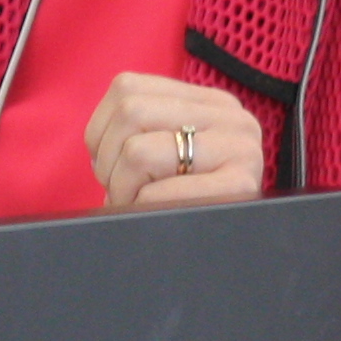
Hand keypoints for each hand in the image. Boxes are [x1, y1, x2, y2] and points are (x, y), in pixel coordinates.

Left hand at [85, 71, 266, 210]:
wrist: (243, 251)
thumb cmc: (192, 204)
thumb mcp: (176, 155)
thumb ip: (144, 131)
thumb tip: (97, 145)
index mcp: (209, 101)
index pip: (127, 88)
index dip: (101, 132)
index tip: (111, 163)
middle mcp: (231, 117)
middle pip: (130, 113)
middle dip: (108, 162)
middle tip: (121, 191)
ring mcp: (240, 149)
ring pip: (138, 151)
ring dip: (122, 188)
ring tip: (138, 204)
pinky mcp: (240, 186)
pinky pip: (158, 194)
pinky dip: (142, 208)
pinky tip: (156, 217)